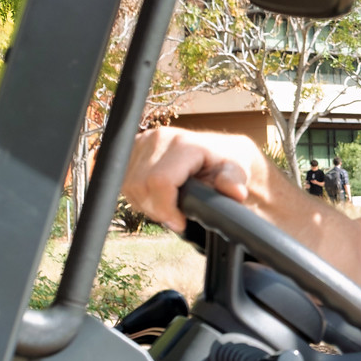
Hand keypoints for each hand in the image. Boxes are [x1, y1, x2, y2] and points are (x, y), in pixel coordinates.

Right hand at [122, 126, 273, 232]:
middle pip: (140, 186)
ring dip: (146, 203)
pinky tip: (157, 195)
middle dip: (157, 209)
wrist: (218, 151)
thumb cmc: (227, 162)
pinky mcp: (132, 147)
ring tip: (169, 205)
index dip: (166, 209)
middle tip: (176, 217)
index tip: (180, 222)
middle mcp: (158, 138)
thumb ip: (234, 182)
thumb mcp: (237, 171)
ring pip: (129, 186)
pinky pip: (123, 180)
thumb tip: (235, 192)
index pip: (159, 182)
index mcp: (183, 143)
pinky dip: (138, 195)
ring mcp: (142, 141)